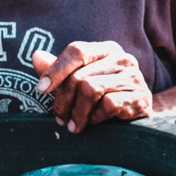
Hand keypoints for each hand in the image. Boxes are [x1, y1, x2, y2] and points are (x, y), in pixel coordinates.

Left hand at [31, 41, 151, 133]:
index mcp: (106, 50)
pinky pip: (108, 105)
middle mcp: (122, 59)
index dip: (56, 69)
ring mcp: (134, 77)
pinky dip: (95, 118)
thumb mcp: (80, 81)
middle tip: (59, 118)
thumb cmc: (105, 96)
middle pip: (80, 75)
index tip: (41, 89)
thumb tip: (35, 56)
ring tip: (73, 125)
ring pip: (91, 90)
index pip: (77, 51)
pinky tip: (93, 123)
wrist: (139, 116)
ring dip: (77, 112)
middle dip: (64, 100)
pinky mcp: (140, 97)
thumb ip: (59, 70)